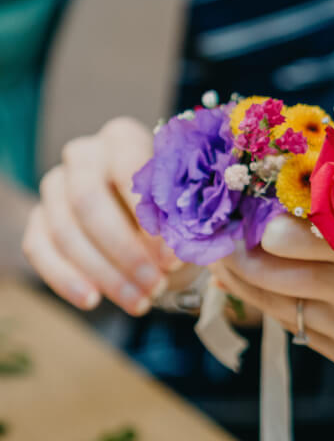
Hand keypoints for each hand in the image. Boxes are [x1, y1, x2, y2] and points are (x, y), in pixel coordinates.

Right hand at [22, 117, 185, 314]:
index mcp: (123, 139)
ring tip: (140, 301)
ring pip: (66, 231)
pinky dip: (66, 279)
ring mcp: (54, 186)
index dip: (149, 218)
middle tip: (155, 284)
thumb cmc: (176, 213)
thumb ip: (182, 221)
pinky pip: (40, 249)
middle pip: (87, 201)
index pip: (128, 170)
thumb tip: (177, 247)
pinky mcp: (38, 219)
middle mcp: (83, 155)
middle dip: (123, 251)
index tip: (172, 258)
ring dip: (104, 273)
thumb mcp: (188, 213)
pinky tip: (93, 300)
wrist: (153, 231)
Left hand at [209, 215, 333, 374]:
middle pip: (275, 279)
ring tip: (234, 266)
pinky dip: (286, 309)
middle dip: (239, 260)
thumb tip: (297, 193)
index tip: (244, 214)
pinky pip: (304, 331)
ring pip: (282, 309)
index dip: (261, 228)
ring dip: (252, 287)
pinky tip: (280, 292)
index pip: (298, 238)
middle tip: (222, 243)